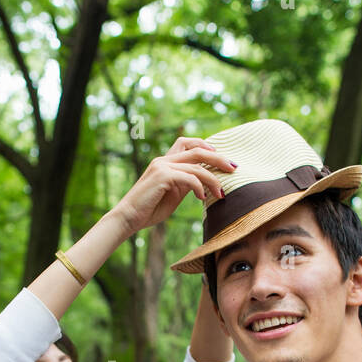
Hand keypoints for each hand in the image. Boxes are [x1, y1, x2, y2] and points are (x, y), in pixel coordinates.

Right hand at [108, 137, 236, 237]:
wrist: (128, 217)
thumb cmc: (149, 209)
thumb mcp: (173, 194)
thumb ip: (186, 185)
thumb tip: (203, 183)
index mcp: (165, 162)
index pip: (187, 143)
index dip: (207, 146)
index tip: (222, 158)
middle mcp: (164, 160)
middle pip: (197, 150)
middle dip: (219, 158)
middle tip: (234, 168)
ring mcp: (162, 166)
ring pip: (197, 165)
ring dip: (213, 179)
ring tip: (221, 192)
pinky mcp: (162, 176)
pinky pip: (189, 178)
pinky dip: (199, 186)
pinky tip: (203, 198)